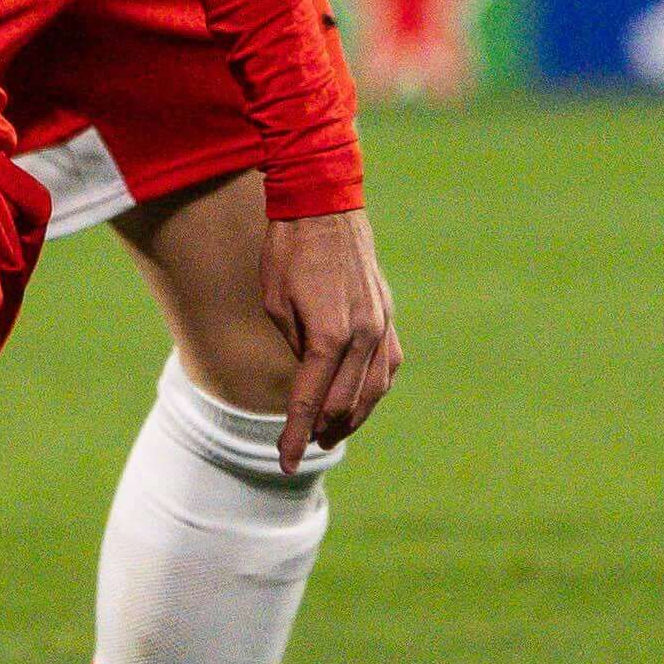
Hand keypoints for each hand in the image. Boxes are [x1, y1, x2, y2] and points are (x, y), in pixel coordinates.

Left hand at [256, 208, 400, 468]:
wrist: (322, 202)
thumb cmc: (288, 251)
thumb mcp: (276, 303)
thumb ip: (296, 347)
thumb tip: (310, 378)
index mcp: (330, 335)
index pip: (310, 401)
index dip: (294, 435)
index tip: (285, 461)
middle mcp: (363, 335)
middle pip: (344, 402)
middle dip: (321, 430)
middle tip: (302, 447)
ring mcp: (381, 324)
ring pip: (373, 389)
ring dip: (353, 415)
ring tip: (330, 433)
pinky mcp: (387, 312)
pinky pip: (388, 364)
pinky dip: (375, 388)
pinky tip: (361, 398)